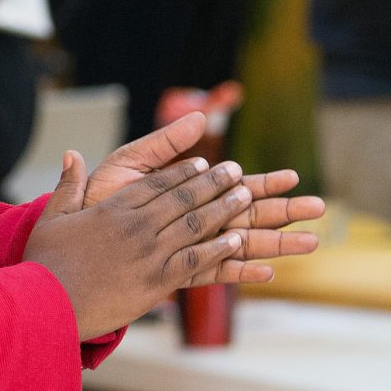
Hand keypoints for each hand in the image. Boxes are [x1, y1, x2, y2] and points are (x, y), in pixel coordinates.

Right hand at [23, 152, 255, 339]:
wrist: (46, 306)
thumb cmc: (45, 264)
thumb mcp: (53, 218)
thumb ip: (67, 185)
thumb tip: (71, 154)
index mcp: (113, 209)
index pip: (156, 184)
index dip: (182, 172)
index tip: (202, 162)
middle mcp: (136, 227)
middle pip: (182, 199)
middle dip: (212, 183)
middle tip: (236, 171)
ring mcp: (148, 255)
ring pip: (194, 226)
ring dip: (222, 209)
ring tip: (245, 197)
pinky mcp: (155, 284)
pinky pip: (194, 262)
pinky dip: (218, 249)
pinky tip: (237, 240)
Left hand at [82, 111, 323, 278]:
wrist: (70, 235)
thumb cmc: (101, 196)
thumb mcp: (132, 161)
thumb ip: (165, 143)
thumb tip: (199, 117)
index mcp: (188, 194)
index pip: (235, 186)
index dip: (264, 182)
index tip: (293, 177)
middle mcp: (195, 222)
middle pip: (249, 215)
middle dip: (284, 212)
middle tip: (320, 209)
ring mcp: (188, 248)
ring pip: (240, 244)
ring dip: (275, 243)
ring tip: (311, 243)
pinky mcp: (175, 271)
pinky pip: (213, 274)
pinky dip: (239, 272)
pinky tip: (267, 273)